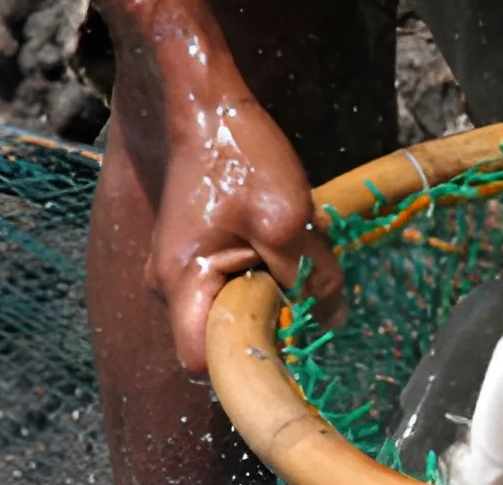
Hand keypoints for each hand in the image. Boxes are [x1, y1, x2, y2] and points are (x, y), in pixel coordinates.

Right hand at [144, 82, 344, 375]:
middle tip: (303, 297)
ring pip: (230, 307)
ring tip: (291, 260)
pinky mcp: (196, 249)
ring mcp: (180, 266)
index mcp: (182, 281)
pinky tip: (281, 246)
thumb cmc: (240, 157)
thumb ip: (311, 277)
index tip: (288, 346)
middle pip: (219, 336)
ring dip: (267, 296)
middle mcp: (170, 282)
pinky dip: (260, 274)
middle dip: (266, 325)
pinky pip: (229, 282)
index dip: (246, 361)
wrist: (208, 105)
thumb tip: (332, 318)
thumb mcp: (289, 221)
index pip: (202, 361)